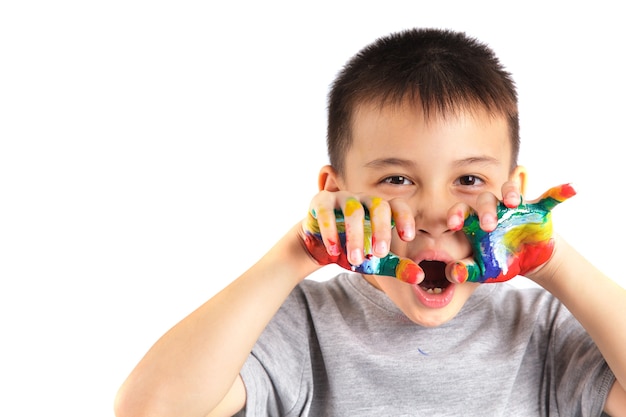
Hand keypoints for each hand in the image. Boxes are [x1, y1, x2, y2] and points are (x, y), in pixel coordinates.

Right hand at [301, 196, 422, 283]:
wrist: (319, 246)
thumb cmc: (352, 249)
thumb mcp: (375, 261)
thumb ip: (396, 266)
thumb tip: (419, 277)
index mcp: (381, 210)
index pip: (397, 206)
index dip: (404, 218)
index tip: (408, 238)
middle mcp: (364, 200)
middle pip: (378, 206)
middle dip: (381, 230)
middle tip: (379, 253)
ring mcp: (342, 198)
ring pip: (352, 211)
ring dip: (355, 237)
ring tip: (355, 260)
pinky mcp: (321, 202)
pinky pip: (326, 212)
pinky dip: (331, 232)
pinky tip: (334, 251)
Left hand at [450, 184, 575, 282]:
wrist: (529, 262)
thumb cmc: (500, 262)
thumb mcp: (483, 270)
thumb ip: (466, 271)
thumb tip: (454, 273)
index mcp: (476, 221)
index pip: (461, 210)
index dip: (456, 214)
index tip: (454, 224)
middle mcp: (494, 209)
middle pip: (485, 199)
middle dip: (486, 210)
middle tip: (489, 225)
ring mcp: (515, 207)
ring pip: (510, 190)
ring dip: (511, 192)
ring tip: (513, 202)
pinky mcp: (538, 209)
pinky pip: (548, 197)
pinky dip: (559, 192)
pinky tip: (570, 189)